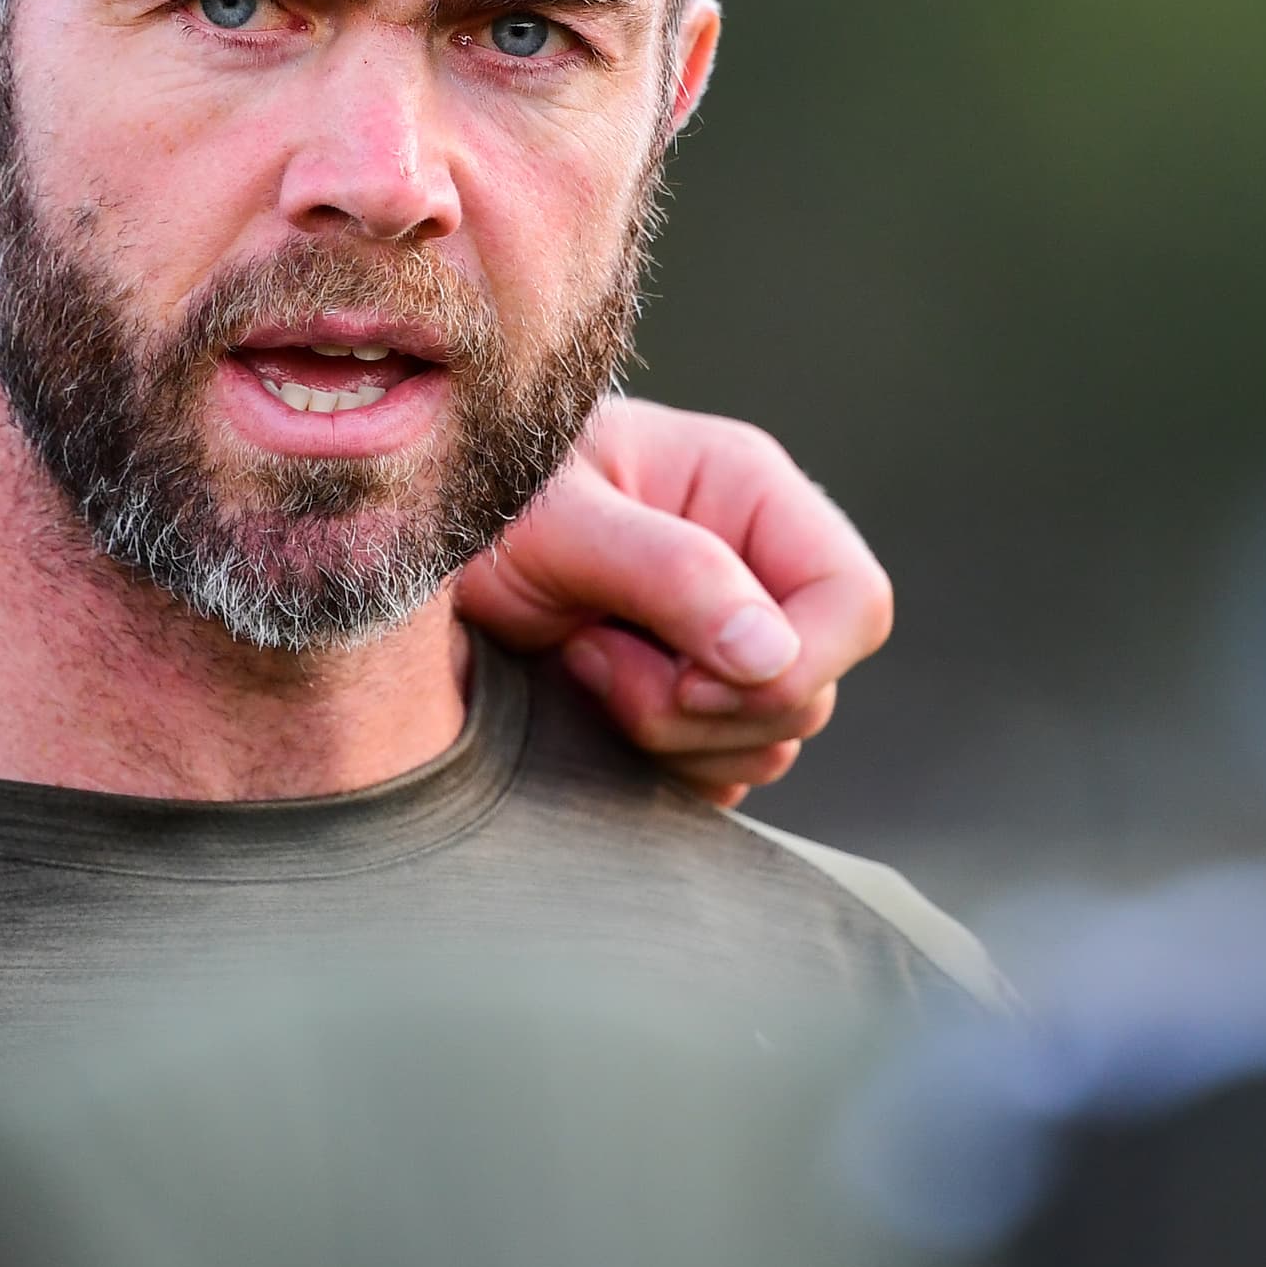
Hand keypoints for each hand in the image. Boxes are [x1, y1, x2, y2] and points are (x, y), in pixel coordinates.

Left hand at [457, 396, 892, 806]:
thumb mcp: (559, 522)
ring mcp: (726, 639)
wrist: (411, 546)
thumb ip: (670, 574)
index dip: (794, 663)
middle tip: (594, 661)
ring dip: (671, 736)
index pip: (854, 603)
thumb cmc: (484, 502)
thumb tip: (771, 655)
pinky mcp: (690, 698)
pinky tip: (590, 706)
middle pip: (810, 691)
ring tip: (581, 667)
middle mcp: (755, 567)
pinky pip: (721, 771)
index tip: (688, 676)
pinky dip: (659, 765)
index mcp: (749, 495)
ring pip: (768, 743)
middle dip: (702, 707)